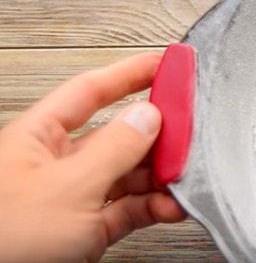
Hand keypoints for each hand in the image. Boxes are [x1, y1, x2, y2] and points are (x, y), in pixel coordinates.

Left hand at [0, 52, 185, 262]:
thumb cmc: (6, 240)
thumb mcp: (69, 187)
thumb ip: (115, 148)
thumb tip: (148, 116)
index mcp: (39, 137)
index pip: (91, 91)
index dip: (129, 74)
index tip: (166, 63)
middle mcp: (57, 164)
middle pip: (117, 134)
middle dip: (156, 134)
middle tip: (191, 128)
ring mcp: (73, 199)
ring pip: (127, 175)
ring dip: (159, 176)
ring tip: (186, 175)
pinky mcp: (85, 230)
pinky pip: (128, 209)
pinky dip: (153, 207)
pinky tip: (172, 205)